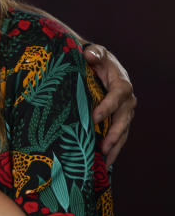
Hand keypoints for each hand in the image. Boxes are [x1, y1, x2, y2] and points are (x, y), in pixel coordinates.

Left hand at [83, 44, 134, 164]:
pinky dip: (113, 149)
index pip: (117, 96)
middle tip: (103, 146)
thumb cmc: (95, 59)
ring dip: (115, 146)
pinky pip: (119, 136)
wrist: (98, 65)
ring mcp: (124, 112)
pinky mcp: (118, 120)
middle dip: (114, 133)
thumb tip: (90, 54)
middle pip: (123, 118)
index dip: (107, 107)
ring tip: (105, 160)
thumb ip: (94, 53)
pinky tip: (104, 162)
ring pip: (123, 131)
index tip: (94, 118)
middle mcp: (127, 100)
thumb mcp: (96, 53)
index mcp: (121, 84)